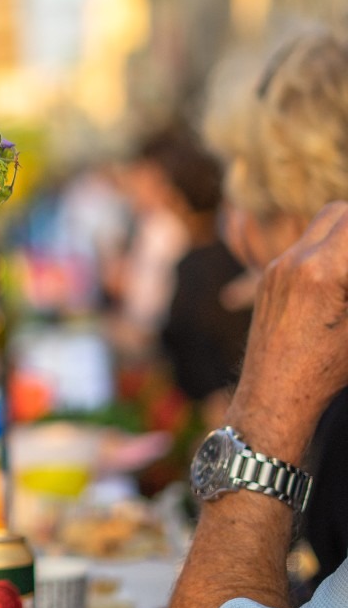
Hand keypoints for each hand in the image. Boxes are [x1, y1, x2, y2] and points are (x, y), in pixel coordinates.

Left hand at [227, 202, 347, 463]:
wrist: (274, 396)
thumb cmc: (328, 370)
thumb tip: (347, 270)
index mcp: (324, 272)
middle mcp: (296, 261)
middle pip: (339, 212)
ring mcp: (277, 267)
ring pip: (319, 226)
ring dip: (343, 235)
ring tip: (347, 271)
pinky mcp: (268, 278)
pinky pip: (302, 247)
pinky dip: (324, 252)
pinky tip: (336, 281)